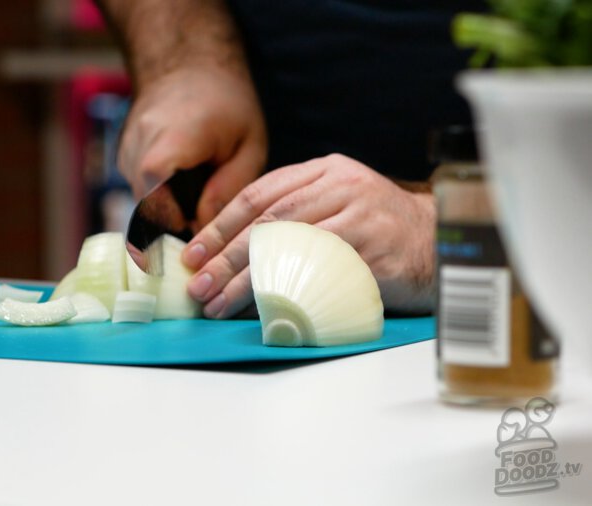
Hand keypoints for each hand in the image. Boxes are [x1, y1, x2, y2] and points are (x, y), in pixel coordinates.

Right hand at [118, 65, 266, 224]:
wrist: (189, 64)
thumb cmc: (226, 104)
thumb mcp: (248, 145)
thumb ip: (229, 188)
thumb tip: (204, 228)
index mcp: (175, 138)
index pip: (154, 192)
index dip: (171, 219)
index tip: (195, 229)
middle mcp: (141, 142)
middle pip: (146, 203)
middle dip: (172, 220)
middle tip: (201, 221)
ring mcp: (126, 148)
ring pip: (140, 199)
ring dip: (165, 208)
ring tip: (194, 196)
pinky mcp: (123, 154)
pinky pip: (138, 188)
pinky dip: (158, 195)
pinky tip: (180, 182)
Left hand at [181, 154, 436, 317]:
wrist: (445, 243)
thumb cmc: (379, 232)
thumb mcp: (336, 206)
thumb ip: (293, 216)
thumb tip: (227, 255)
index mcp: (324, 170)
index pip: (258, 195)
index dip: (219, 226)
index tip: (192, 255)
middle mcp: (342, 185)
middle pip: (268, 221)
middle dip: (225, 257)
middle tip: (199, 286)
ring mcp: (362, 215)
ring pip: (289, 246)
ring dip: (248, 280)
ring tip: (220, 304)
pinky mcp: (377, 250)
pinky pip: (321, 273)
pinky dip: (288, 292)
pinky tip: (263, 311)